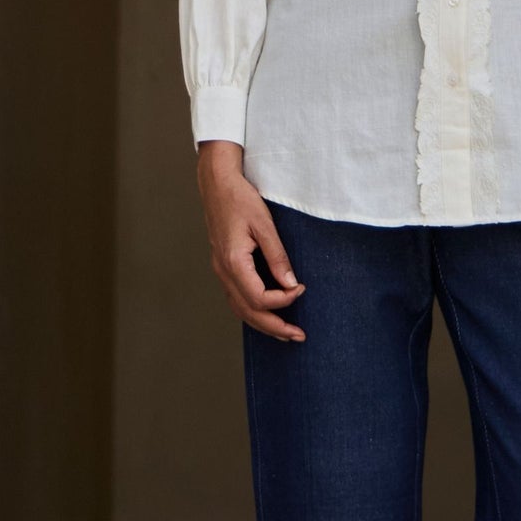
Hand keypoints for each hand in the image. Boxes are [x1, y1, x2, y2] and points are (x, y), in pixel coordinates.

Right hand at [195, 141, 305, 340]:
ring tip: (286, 333)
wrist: (217, 184)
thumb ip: (278, 256)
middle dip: (275, 327)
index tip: (303, 289)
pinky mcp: (223, 267)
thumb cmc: (241, 199)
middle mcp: (223, 271)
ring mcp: (221, 271)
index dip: (283, 300)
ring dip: (263, 324)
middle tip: (300, 336)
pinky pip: (237, 298)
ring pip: (240, 309)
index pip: (259, 298)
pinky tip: (267, 314)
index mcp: (233, 262)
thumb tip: (292, 285)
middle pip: (248, 312)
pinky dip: (253, 311)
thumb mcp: (264, 224)